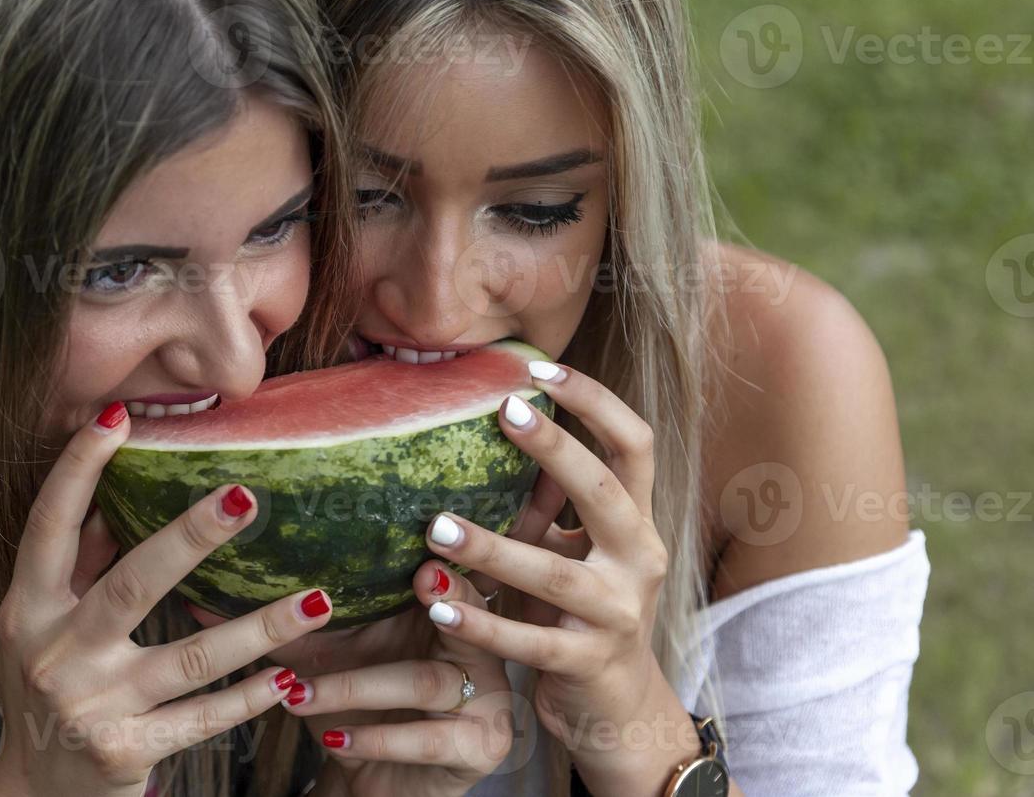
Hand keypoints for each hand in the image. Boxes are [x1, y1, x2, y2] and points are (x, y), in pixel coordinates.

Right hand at [0, 404, 335, 796]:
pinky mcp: (126, 753)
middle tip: (249, 497)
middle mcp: (54, 652)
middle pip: (133, 582)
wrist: (35, 795)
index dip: (79, 470)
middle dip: (192, 536)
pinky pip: (202, 718)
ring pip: (190, 657)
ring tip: (320, 599)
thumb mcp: (46, 623)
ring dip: (261, 627)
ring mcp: (91, 706)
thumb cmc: (48, 687)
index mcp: (28, 607)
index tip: (118, 417)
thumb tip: (118, 488)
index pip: (50, 525)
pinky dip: (249, 698)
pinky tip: (291, 679)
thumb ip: (82, 561)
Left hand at [276, 562, 516, 796]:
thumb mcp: (330, 656)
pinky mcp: (478, 748)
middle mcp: (479, 651)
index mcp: (449, 615)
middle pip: (468, 619)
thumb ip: (306, 623)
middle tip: (424, 577)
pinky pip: (427, 740)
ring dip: (355, 687)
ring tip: (299, 691)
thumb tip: (253, 589)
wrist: (370, 779)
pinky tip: (333, 739)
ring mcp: (486, 700)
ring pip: (425, 682)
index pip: (457, 581)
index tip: (433, 542)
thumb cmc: (356, 706)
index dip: (450, 564)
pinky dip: (375, 739)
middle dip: (449, 598)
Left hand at [418, 363, 699, 794]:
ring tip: (436, 527)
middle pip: (606, 490)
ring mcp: (617, 613)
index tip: (541, 366)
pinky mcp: (587, 662)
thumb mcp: (568, 548)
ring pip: (554, 573)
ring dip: (492, 548)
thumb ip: (547, 499)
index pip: (634, 444)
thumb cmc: (576, 610)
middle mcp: (638, 559)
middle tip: (504, 415)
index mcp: (636, 521)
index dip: (595, 401)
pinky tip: (437, 605)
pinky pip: (529, 641)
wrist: (614, 707)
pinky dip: (481, 622)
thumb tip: (498, 417)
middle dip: (557, 449)